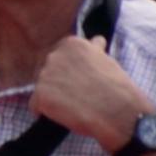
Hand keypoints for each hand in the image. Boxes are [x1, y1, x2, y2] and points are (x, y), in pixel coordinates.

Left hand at [33, 35, 155, 153]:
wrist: (120, 113)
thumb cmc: (117, 89)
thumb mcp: (107, 60)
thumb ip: (93, 51)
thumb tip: (95, 40)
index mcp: (72, 44)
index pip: (58, 56)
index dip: (68, 73)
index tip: (81, 81)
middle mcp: (55, 56)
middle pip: (47, 73)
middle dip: (59, 85)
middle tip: (79, 95)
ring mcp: (45, 75)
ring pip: (42, 90)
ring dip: (54, 99)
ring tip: (76, 105)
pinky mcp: (40, 95)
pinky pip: (36, 106)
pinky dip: (46, 113)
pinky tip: (65, 115)